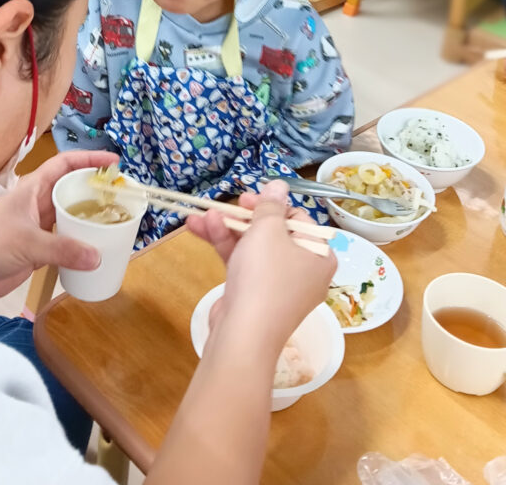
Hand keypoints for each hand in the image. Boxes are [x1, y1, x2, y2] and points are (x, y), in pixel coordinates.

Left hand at [0, 149, 118, 309]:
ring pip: (71, 215)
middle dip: (96, 190)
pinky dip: (82, 242)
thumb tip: (98, 256)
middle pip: (72, 189)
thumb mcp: (26, 243)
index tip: (114, 161)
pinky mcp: (38, 248)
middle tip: (122, 196)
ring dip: (90, 217)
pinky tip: (98, 248)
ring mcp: (38, 226)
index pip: (65, 164)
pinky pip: (66, 239)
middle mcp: (38, 203)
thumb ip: (62, 249)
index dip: (89, 159)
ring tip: (116, 221)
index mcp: (32, 188)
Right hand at [187, 180, 335, 351]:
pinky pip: (242, 263)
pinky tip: (199, 229)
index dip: (274, 206)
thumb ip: (270, 204)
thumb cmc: (265, 275)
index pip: (300, 221)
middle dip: (244, 216)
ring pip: (253, 247)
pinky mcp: (254, 295)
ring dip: (227, 228)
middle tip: (230, 203)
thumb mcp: (268, 230)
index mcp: (319, 256)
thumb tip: (279, 183)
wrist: (244, 333)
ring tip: (201, 214)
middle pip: (274, 233)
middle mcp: (303, 271)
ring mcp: (277, 286)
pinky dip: (224, 246)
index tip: (252, 197)